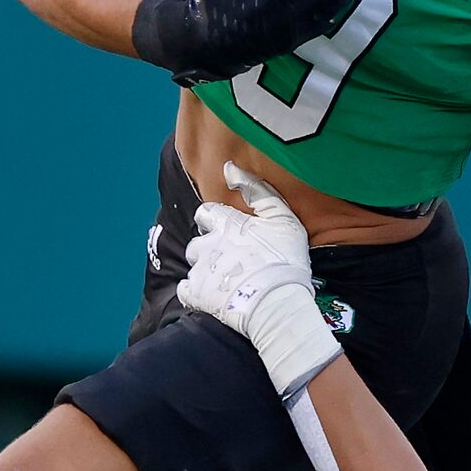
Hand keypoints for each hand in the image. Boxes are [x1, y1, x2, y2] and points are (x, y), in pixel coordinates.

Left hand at [177, 165, 341, 393]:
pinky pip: (186, 291)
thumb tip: (229, 168)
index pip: (206, 213)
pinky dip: (196, 293)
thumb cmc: (284, 259)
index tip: (227, 230)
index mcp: (226, 224)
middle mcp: (207, 244)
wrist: (276, 301)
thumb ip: (257, 191)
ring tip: (225, 283)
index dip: (214, 220)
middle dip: (208, 249)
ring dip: (205, 272)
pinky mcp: (196, 294)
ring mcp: (200, 270)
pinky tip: (212, 298)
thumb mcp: (283, 218)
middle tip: (230, 261)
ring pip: (194, 266)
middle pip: (198, 242)